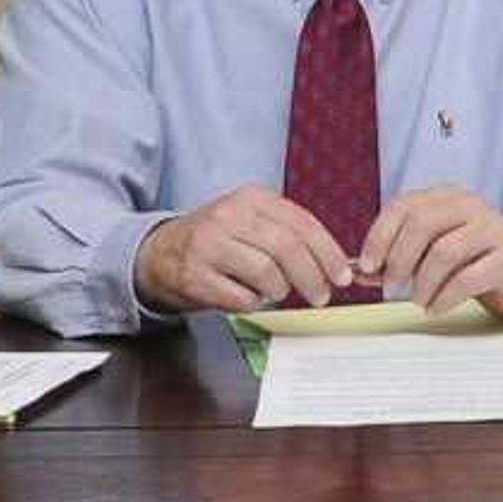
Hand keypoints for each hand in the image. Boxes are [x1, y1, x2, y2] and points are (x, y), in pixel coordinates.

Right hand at [135, 186, 356, 313]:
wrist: (160, 253)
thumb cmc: (217, 242)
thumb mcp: (252, 223)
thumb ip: (290, 235)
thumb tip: (335, 264)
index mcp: (251, 198)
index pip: (302, 223)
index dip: (328, 253)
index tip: (342, 275)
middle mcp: (229, 216)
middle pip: (287, 248)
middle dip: (313, 277)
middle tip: (322, 296)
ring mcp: (209, 245)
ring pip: (266, 273)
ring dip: (281, 290)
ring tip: (278, 293)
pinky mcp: (194, 275)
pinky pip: (241, 297)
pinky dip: (254, 303)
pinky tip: (249, 298)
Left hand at [358, 185, 502, 318]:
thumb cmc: (472, 260)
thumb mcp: (430, 252)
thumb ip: (395, 259)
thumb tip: (359, 271)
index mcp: (446, 197)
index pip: (404, 206)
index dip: (380, 236)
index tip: (368, 264)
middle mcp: (470, 206)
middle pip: (422, 224)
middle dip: (400, 259)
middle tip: (392, 286)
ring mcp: (493, 228)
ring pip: (444, 251)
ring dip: (423, 282)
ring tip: (418, 300)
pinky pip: (469, 277)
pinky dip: (445, 297)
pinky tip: (436, 307)